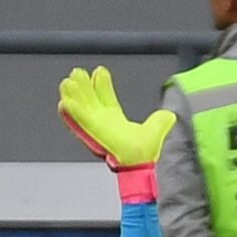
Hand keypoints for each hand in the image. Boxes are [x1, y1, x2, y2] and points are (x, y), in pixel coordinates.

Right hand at [57, 66, 174, 169]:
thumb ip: (160, 121)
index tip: (100, 71)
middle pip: (89, 101)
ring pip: (80, 109)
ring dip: (73, 95)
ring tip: (68, 81)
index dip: (102, 85)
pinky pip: (79, 122)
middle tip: (78, 72)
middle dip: (83, 87)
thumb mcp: (155, 130)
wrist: (142, 166)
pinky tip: (66, 102)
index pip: (105, 99)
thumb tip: (170, 115)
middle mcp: (102, 125)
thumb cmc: (145, 155)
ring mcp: (95, 130)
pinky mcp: (92, 135)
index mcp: (114, 122)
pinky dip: (72, 112)